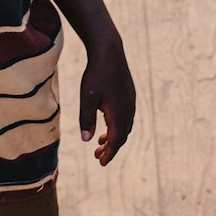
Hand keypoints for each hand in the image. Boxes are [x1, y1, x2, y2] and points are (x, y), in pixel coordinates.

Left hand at [79, 38, 135, 166]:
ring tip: (100, 143)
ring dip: (114, 137)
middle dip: (111, 148)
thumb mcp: (87, 98)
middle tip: (98, 158)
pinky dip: (117, 126)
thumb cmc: (96, 74)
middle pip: (122, 136)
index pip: (116, 140)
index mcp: (119, 113)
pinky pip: (125, 117)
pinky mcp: (129, 95)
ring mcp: (130, 102)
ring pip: (124, 127)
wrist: (109, 52)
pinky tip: (106, 123)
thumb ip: (86, 119)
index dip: (109, 153)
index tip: (101, 163)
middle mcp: (128, 110)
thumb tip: (86, 140)